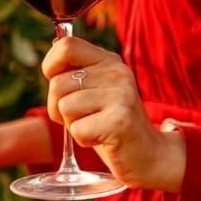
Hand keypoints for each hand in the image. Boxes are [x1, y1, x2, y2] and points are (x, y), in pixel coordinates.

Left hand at [42, 37, 184, 191]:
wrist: (149, 155)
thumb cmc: (113, 124)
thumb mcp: (97, 90)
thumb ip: (77, 72)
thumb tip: (53, 53)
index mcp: (110, 61)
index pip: (66, 46)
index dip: (50, 65)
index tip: (58, 83)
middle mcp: (117, 73)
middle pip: (57, 84)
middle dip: (58, 107)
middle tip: (83, 117)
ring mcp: (120, 95)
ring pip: (64, 107)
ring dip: (72, 125)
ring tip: (96, 127)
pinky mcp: (119, 121)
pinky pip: (77, 130)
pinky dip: (83, 140)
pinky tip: (103, 139)